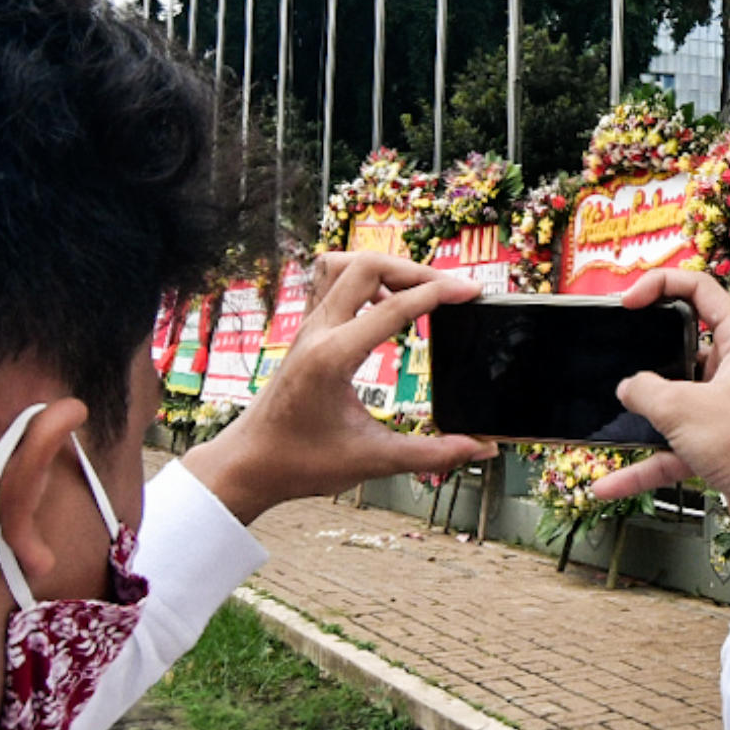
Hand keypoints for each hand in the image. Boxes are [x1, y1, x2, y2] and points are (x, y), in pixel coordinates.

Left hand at [184, 251, 496, 523]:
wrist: (249, 464)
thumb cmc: (301, 462)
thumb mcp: (373, 461)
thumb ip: (432, 454)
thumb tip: (481, 448)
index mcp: (332, 357)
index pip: (393, 307)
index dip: (438, 293)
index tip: (471, 291)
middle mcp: (316, 332)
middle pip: (365, 265)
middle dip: (414, 269)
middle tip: (449, 288)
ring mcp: (307, 328)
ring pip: (342, 264)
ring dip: (383, 267)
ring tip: (415, 290)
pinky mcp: (305, 332)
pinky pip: (330, 282)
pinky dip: (362, 279)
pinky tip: (385, 305)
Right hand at [588, 268, 729, 525]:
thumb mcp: (682, 408)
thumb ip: (645, 390)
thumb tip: (629, 387)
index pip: (700, 288)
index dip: (660, 284)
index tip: (628, 301)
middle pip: (683, 344)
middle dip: (647, 353)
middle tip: (617, 351)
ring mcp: (727, 404)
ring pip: (676, 399)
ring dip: (644, 414)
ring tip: (611, 417)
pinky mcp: (719, 439)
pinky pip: (673, 444)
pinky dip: (646, 462)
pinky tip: (611, 482)